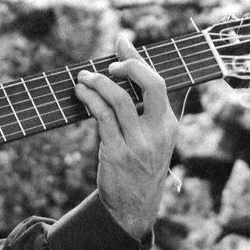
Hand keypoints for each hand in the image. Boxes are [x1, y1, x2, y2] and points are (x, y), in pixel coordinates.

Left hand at [76, 30, 177, 239]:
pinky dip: (90, 100)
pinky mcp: (117, 154)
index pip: (160, 82)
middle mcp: (158, 132)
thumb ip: (147, 105)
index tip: (121, 41)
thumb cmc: (141, 164)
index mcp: (169, 124)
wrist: (134, 207)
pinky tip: (81, 94)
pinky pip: (102, 118)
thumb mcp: (153, 136)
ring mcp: (138, 144)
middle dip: (128, 66)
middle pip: (150, 85)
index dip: (138, 59)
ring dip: (98, 83)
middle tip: (109, 64)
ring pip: (119, 100)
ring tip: (83, 78)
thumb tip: (133, 65)